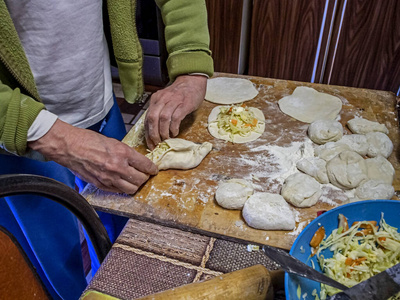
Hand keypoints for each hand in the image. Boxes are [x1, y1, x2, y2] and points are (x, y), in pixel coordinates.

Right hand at [28, 119, 157, 193]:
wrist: (70, 147)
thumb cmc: (89, 141)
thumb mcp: (113, 142)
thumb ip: (127, 153)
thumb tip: (138, 162)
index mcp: (123, 153)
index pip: (146, 165)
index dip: (152, 169)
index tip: (153, 170)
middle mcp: (118, 167)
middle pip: (141, 179)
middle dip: (145, 177)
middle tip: (144, 174)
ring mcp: (109, 178)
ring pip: (132, 189)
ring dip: (135, 185)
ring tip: (134, 180)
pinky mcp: (101, 185)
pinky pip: (118, 191)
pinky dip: (123, 188)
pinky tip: (122, 183)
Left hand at [144, 74, 206, 149]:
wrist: (192, 81)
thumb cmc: (180, 93)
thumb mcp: (166, 100)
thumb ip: (159, 111)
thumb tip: (155, 131)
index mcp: (155, 99)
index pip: (147, 118)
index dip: (148, 133)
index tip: (150, 143)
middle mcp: (162, 99)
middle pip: (152, 118)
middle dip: (153, 134)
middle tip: (157, 143)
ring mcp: (173, 101)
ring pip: (163, 118)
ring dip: (163, 132)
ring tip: (166, 139)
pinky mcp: (184, 104)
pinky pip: (176, 118)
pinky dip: (173, 127)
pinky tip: (175, 132)